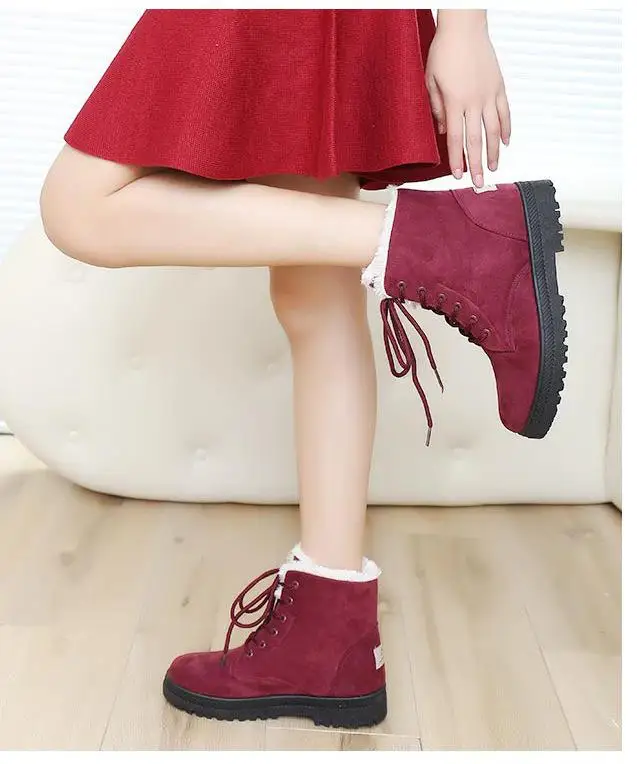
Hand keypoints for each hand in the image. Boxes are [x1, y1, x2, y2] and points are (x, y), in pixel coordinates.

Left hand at [426, 12, 510, 187]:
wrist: (464, 27)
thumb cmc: (444, 51)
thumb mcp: (430, 81)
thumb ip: (436, 109)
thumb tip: (441, 132)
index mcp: (454, 102)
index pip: (455, 139)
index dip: (457, 159)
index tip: (459, 175)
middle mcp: (474, 102)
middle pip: (476, 140)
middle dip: (477, 164)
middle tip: (478, 182)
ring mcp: (489, 94)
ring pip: (494, 130)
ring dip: (494, 152)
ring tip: (493, 167)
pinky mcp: (499, 86)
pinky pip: (505, 112)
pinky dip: (506, 128)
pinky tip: (506, 142)